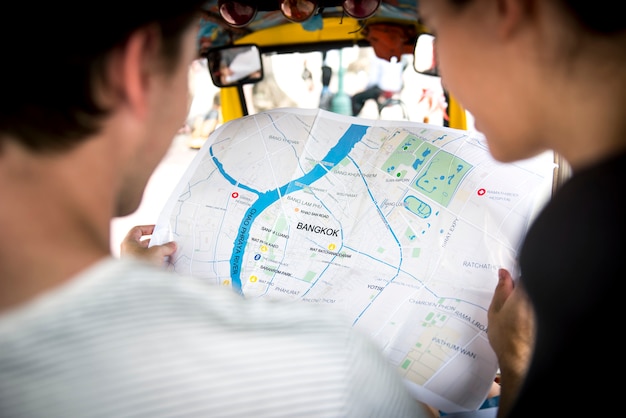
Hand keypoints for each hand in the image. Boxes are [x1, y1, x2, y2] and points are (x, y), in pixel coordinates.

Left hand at [120, 225, 176, 267]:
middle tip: (167, 243)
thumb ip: (166, 246)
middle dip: (157, 243)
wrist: (139, 285)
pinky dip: (156, 262)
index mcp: (128, 243)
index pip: (137, 230)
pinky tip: (166, 264)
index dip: (148, 228)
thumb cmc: (143, 264)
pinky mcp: (138, 272)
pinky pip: (148, 264)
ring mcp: (132, 262)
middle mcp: (128, 252)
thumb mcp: (157, 251)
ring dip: (158, 253)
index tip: (158, 230)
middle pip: (144, 243)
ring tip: (169, 254)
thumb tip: (173, 245)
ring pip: (147, 254)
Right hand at [488, 268, 534, 416]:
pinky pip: (543, 305)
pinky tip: (526, 320)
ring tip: (518, 311)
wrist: (520, 361)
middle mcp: (538, 299)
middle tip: (512, 292)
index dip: (519, 267)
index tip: (512, 270)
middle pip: (534, 281)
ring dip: (531, 295)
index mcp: (524, 293)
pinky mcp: (550, 318)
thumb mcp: (495, 311)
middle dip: (524, 283)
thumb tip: (504, 274)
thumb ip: (501, 289)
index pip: (526, 270)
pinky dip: (536, 307)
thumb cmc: (506, 339)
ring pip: (540, 294)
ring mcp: (546, 308)